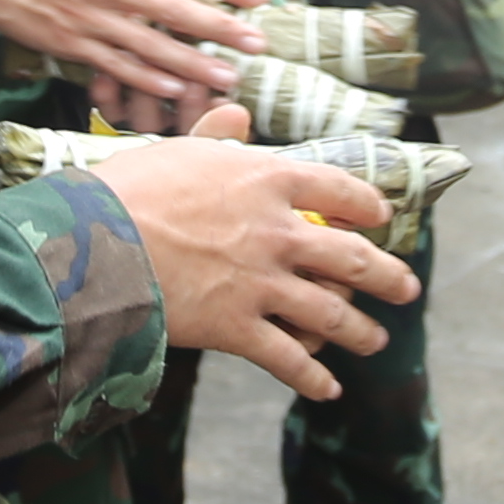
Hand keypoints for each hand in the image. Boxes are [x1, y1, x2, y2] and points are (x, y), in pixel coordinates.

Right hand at [0, 0, 264, 112]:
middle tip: (256, 44)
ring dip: (192, 66)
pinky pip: (116, 66)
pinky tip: (175, 90)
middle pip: (174, 10)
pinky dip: (146, 80)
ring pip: (150, 47)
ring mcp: (89, 17)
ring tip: (227, 77)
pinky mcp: (71, 44)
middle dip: (220, 30)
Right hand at [73, 132, 413, 396]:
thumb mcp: (177, 148)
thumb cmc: (129, 189)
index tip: (381, 215)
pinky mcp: (238, 327)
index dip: (366, 204)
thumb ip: (216, 134)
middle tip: (407, 288)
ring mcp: (263, 283)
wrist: (96, 244)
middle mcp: (277, 232)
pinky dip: (312, 377)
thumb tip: (237, 113)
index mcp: (266, 179)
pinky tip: (328, 390)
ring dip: (360, 331)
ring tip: (376, 341)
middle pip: (352, 256)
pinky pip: (288, 359)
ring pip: (331, 312)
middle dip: (387, 276)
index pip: (337, 188)